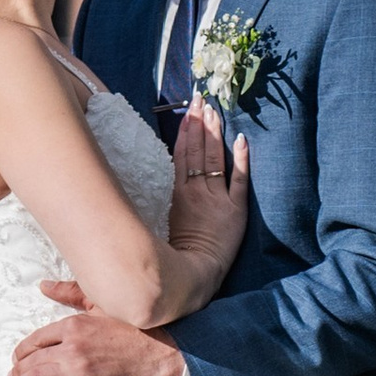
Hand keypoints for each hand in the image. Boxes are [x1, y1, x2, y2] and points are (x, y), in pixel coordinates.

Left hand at [11, 300, 185, 375]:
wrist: (162, 352)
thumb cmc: (134, 329)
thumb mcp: (101, 305)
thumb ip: (71, 294)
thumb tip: (43, 286)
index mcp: (73, 325)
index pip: (35, 340)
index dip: (21, 351)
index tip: (18, 357)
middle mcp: (71, 346)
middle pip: (31, 361)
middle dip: (17, 370)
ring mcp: (78, 370)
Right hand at [166, 99, 249, 296]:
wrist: (194, 277)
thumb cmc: (171, 258)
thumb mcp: (152, 228)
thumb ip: (152, 201)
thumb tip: (133, 187)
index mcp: (177, 193)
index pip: (181, 154)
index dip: (186, 131)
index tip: (188, 110)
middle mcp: (197, 191)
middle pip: (198, 150)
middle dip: (200, 123)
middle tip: (201, 98)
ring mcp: (217, 199)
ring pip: (215, 159)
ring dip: (215, 133)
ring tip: (216, 111)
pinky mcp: (236, 209)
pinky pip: (240, 179)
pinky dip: (242, 159)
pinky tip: (242, 139)